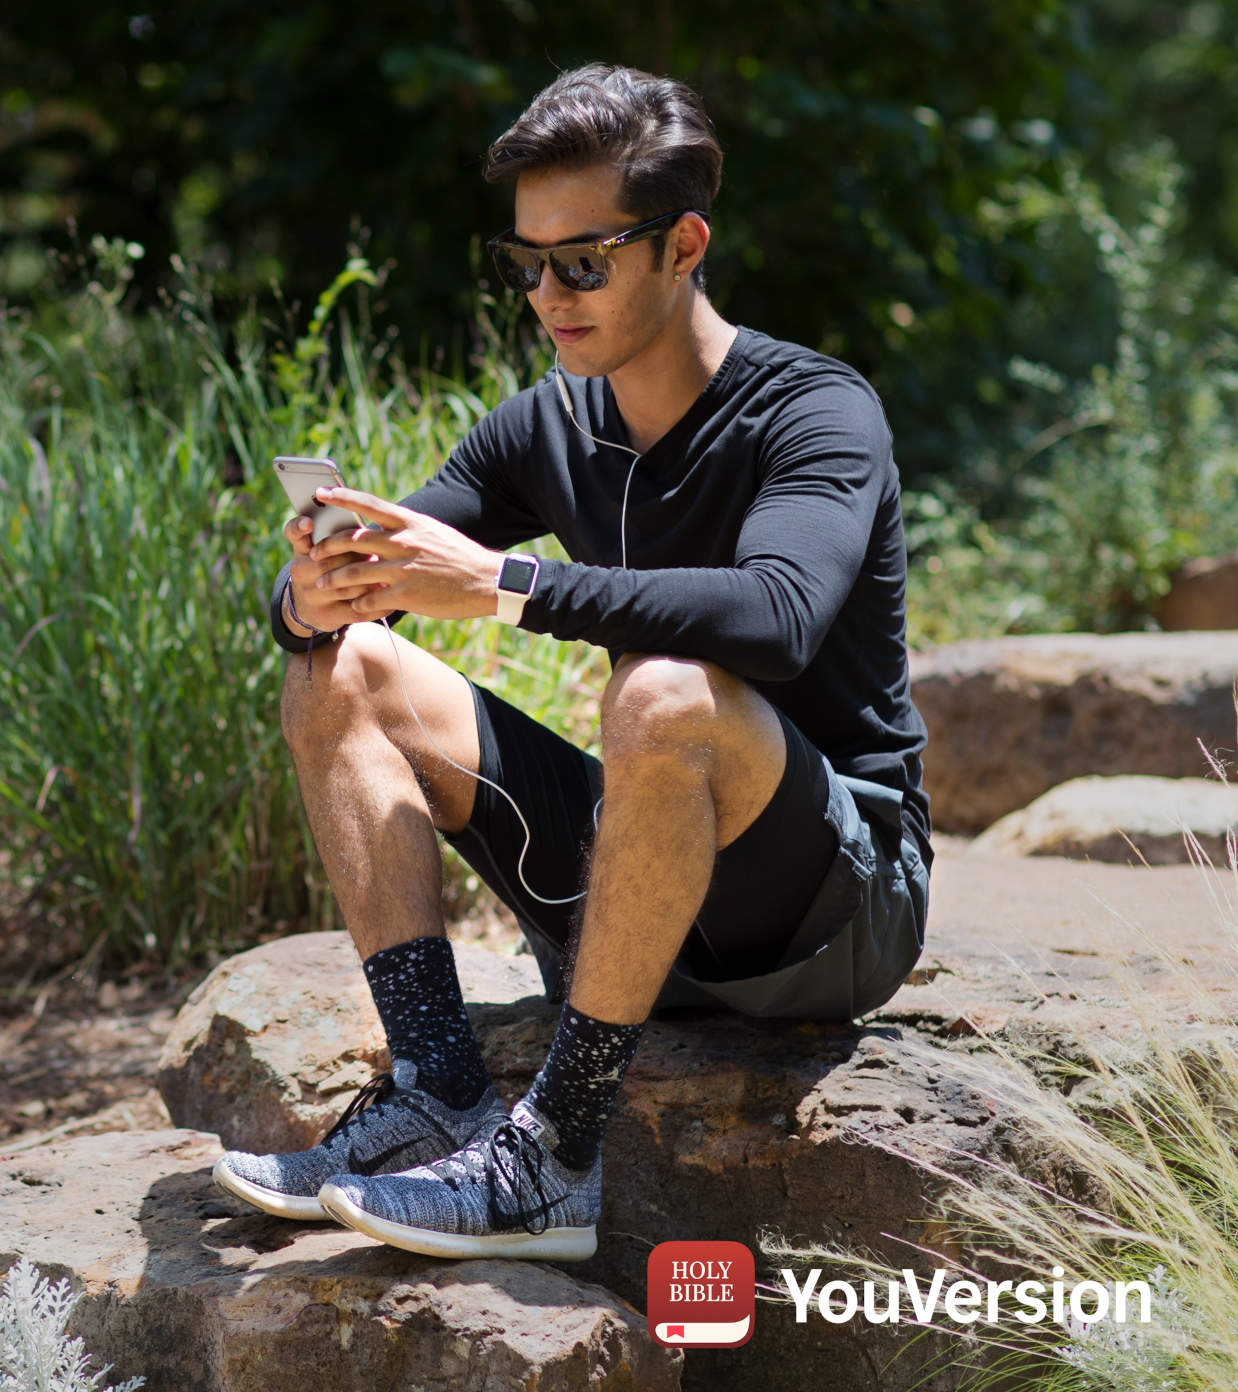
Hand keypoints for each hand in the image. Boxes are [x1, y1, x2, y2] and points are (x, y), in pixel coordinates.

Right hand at [281, 512, 391, 635]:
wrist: (310, 607)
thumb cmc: (327, 567)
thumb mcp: (322, 550)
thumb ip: (338, 537)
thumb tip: (368, 529)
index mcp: (302, 550)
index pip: (294, 534)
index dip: (299, 527)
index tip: (309, 523)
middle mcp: (302, 571)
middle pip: (329, 561)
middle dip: (356, 555)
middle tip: (378, 551)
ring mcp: (313, 596)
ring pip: (346, 586)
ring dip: (370, 580)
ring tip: (388, 573)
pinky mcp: (328, 615)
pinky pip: (356, 610)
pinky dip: (376, 604)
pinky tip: (391, 598)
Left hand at [309, 487, 503, 620]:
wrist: (487, 582)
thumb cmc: (460, 557)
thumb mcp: (433, 533)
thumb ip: (405, 531)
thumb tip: (380, 529)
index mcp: (411, 523)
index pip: (369, 504)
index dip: (342, 497)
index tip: (320, 493)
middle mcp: (404, 542)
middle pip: (353, 541)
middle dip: (327, 547)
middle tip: (313, 553)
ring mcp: (404, 569)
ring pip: (355, 573)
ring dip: (333, 579)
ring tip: (320, 584)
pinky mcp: (407, 595)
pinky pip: (371, 600)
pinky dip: (358, 604)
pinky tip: (353, 606)